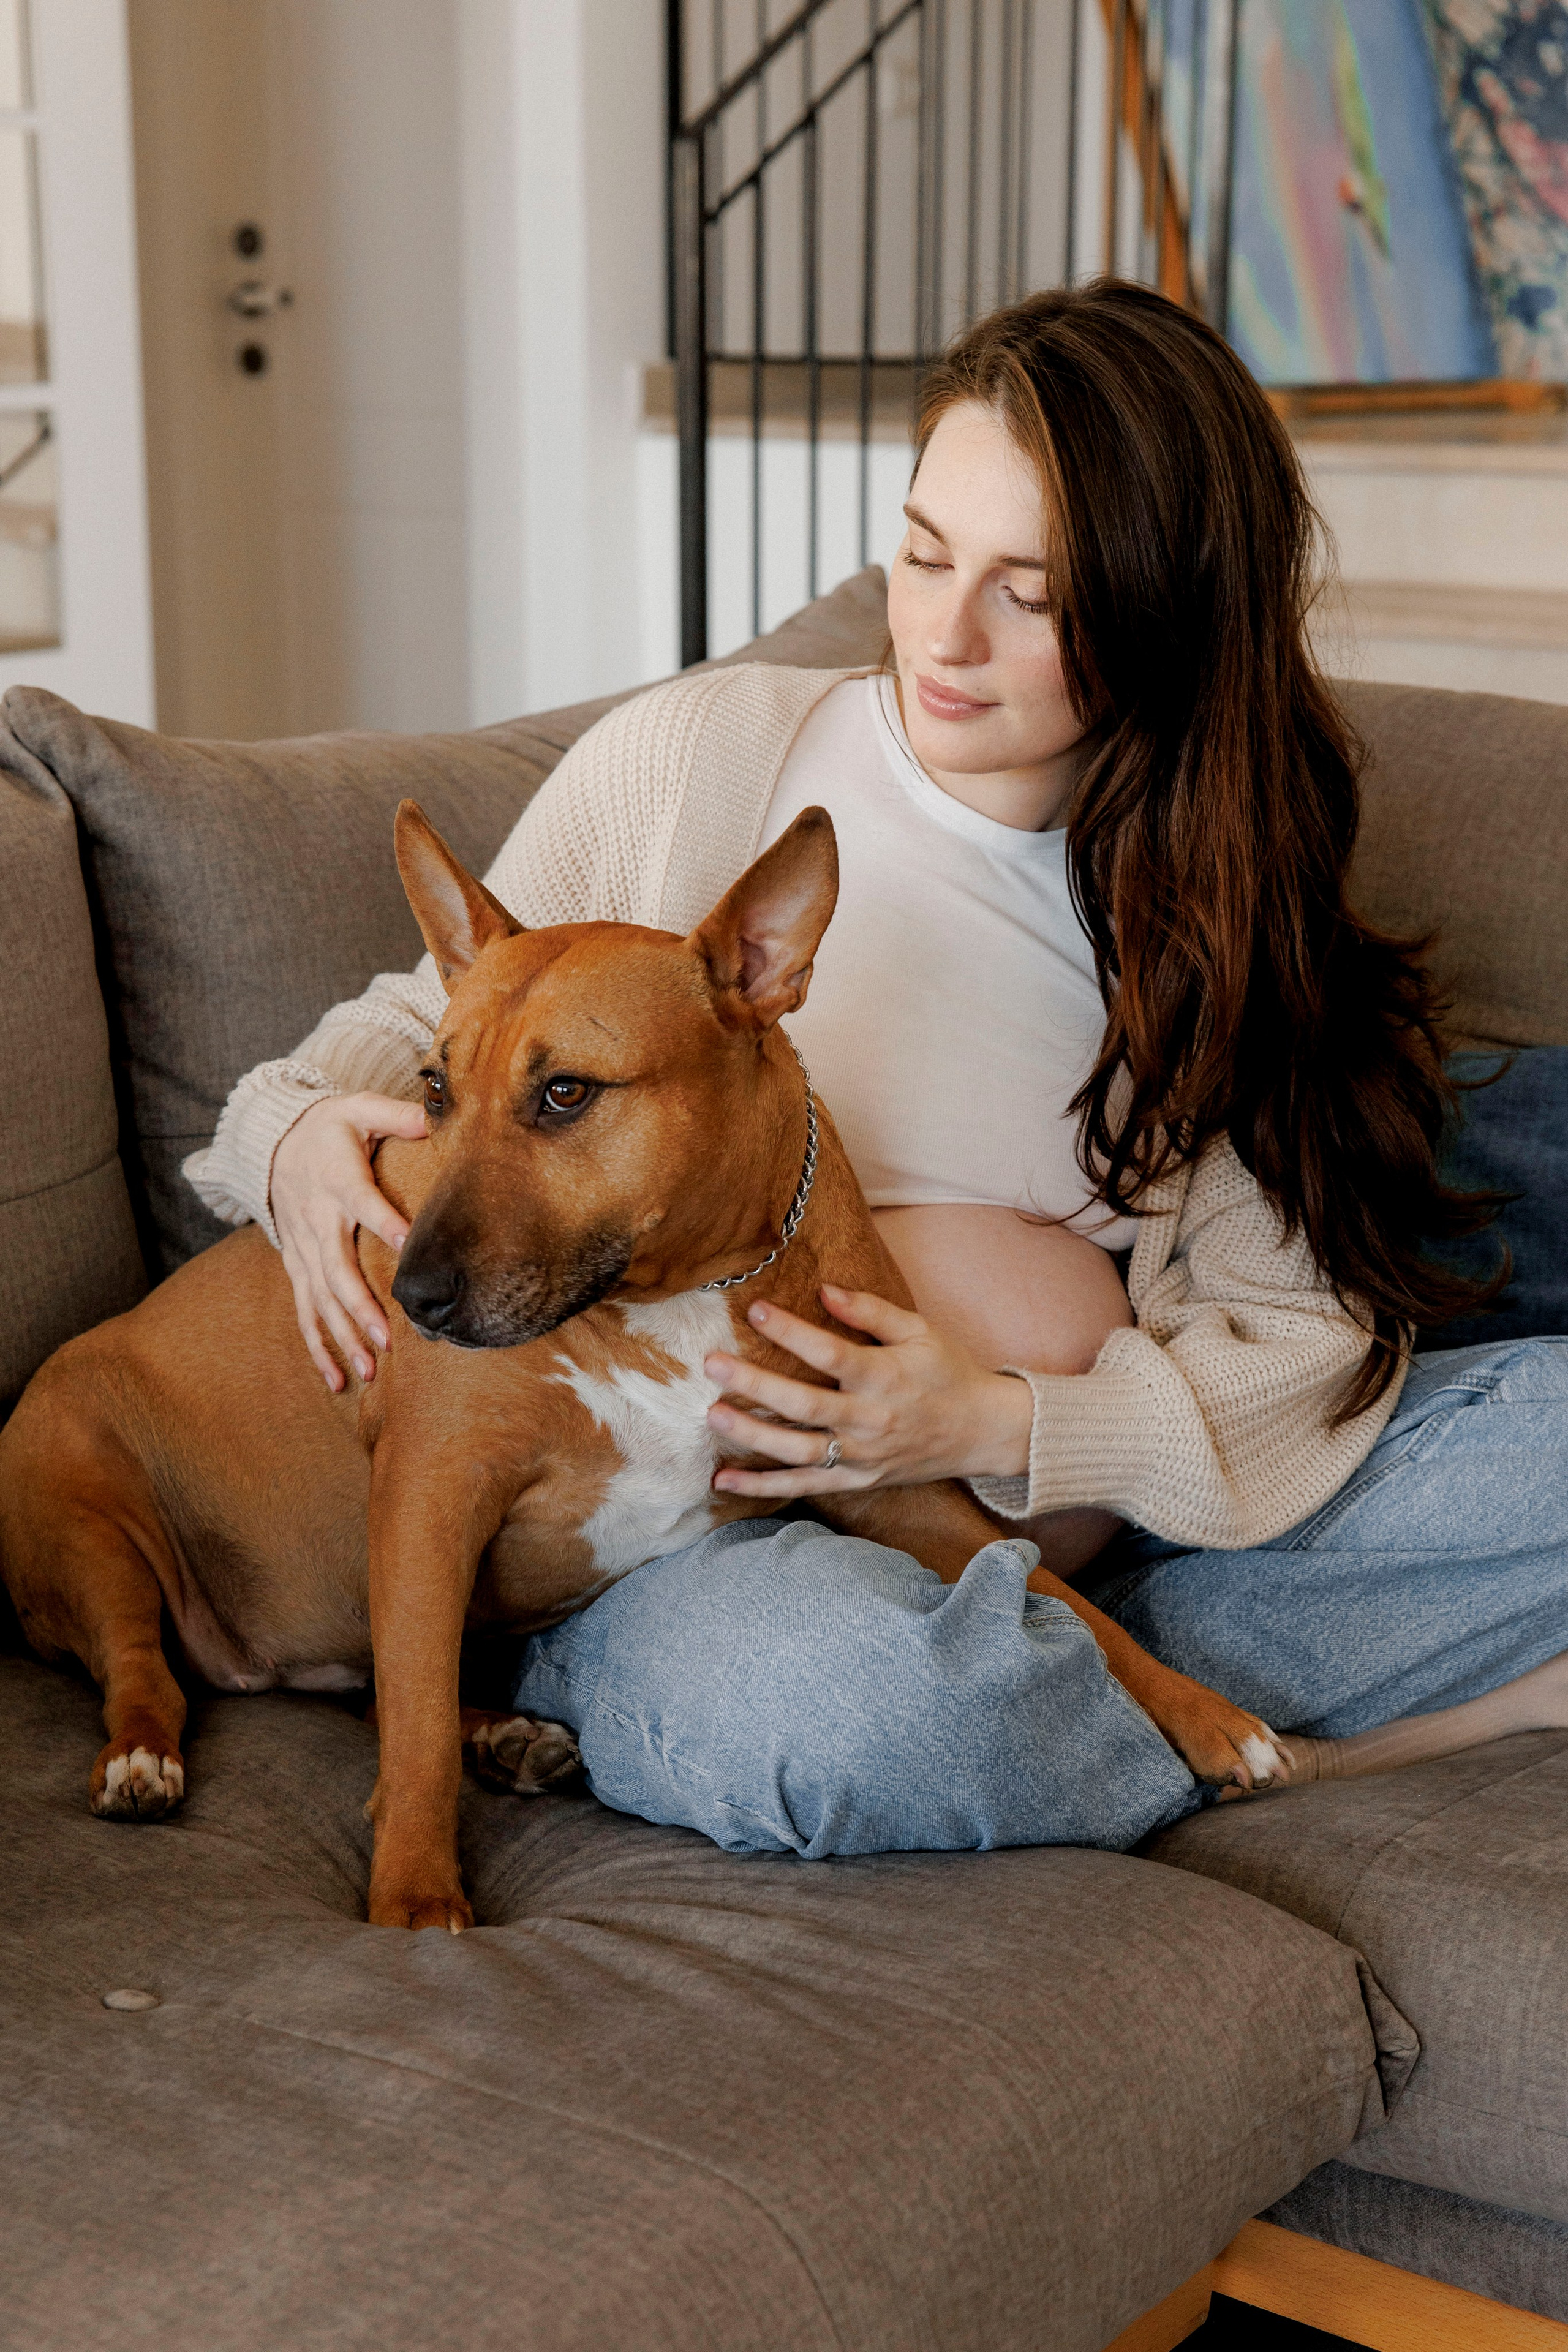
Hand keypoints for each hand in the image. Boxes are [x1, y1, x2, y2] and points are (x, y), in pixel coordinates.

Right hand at [270, 1092, 427, 1390]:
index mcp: (336, 1178)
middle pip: (336, 1268)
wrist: (272, 1141)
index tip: (408, 1246)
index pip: (362, 1202)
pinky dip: (318, 1347)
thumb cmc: (329, 1127)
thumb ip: (397, 1114)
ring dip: (343, 1337)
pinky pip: (305, 1312)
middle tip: (388, 1338)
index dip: (383, 1222)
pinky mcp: (296, 1266)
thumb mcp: (359, 1108)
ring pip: (320, 1300)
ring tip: (370, 1372)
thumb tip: (437, 1114)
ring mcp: (302, 1248)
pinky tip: (337, 1381)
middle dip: (360, 1306)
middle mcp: (316, 1219)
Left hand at [704, 1285, 1033, 1499]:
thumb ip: (871, 1311)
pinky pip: (803, 1485)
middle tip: (712, 1365)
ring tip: (713, 1415)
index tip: (755, 1310)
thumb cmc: (948, 1373)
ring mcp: (862, 1456)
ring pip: (798, 1450)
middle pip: (804, 1405)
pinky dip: (762, 1486)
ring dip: (752, 1435)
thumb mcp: (920, 1332)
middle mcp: (870, 1420)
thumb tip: (825, 1289)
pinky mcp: (857, 1480)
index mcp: (885, 1377)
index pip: (830, 1353)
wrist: (982, 1432)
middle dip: (755, 1384)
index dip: (791, 1332)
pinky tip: (723, 1480)